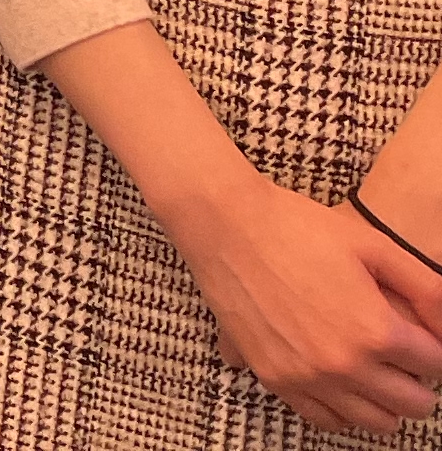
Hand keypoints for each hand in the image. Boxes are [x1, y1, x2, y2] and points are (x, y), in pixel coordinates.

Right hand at [159, 171, 441, 435]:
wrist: (225, 224)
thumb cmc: (298, 227)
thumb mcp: (373, 245)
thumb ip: (426, 289)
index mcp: (376, 330)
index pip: (436, 366)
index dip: (435, 350)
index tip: (422, 338)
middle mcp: (344, 364)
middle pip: (412, 403)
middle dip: (419, 381)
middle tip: (404, 357)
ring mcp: (307, 376)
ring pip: (375, 421)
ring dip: (386, 400)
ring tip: (376, 371)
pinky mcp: (275, 378)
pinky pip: (326, 420)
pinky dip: (345, 410)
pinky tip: (342, 382)